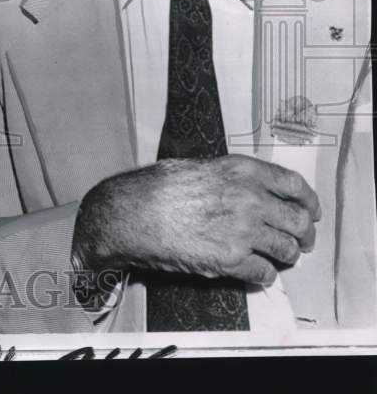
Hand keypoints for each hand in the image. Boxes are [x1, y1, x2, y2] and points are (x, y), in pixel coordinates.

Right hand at [72, 154, 320, 285]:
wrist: (132, 213)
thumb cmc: (157, 188)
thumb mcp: (198, 166)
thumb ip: (231, 177)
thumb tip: (251, 189)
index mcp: (242, 170)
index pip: (295, 186)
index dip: (308, 202)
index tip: (310, 211)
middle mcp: (249, 199)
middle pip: (299, 222)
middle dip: (304, 235)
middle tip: (300, 242)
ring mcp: (242, 231)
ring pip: (287, 250)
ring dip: (285, 256)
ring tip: (275, 257)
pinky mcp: (231, 260)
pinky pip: (265, 274)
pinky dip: (262, 275)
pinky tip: (252, 270)